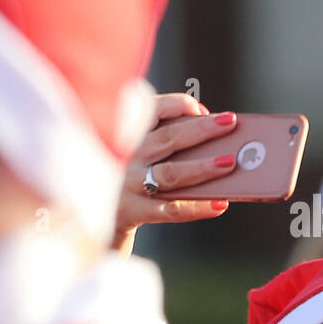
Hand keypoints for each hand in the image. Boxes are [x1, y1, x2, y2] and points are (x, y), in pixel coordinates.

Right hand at [113, 93, 239, 251]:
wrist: (92, 217)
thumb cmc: (128, 176)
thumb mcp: (137, 150)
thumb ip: (165, 137)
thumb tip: (209, 130)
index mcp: (124, 132)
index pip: (153, 108)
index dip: (181, 106)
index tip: (203, 111)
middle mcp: (124, 154)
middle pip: (168, 138)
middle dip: (202, 129)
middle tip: (230, 122)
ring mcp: (126, 184)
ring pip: (170, 173)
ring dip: (202, 168)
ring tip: (229, 163)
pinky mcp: (131, 211)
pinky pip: (170, 209)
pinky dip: (197, 207)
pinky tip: (220, 204)